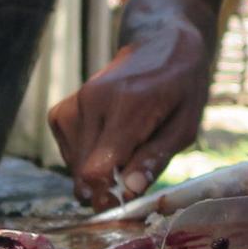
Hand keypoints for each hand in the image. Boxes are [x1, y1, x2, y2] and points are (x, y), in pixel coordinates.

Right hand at [48, 21, 212, 207]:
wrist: (160, 44)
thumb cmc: (181, 87)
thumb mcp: (185, 125)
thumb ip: (156, 158)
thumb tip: (128, 192)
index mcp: (129, 106)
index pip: (98, 167)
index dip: (105, 196)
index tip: (120, 203)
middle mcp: (93, 102)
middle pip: (83, 172)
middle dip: (105, 186)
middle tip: (133, 177)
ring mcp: (74, 104)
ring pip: (73, 164)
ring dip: (97, 170)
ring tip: (128, 147)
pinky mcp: (61, 110)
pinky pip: (67, 150)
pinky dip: (85, 156)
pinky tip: (109, 141)